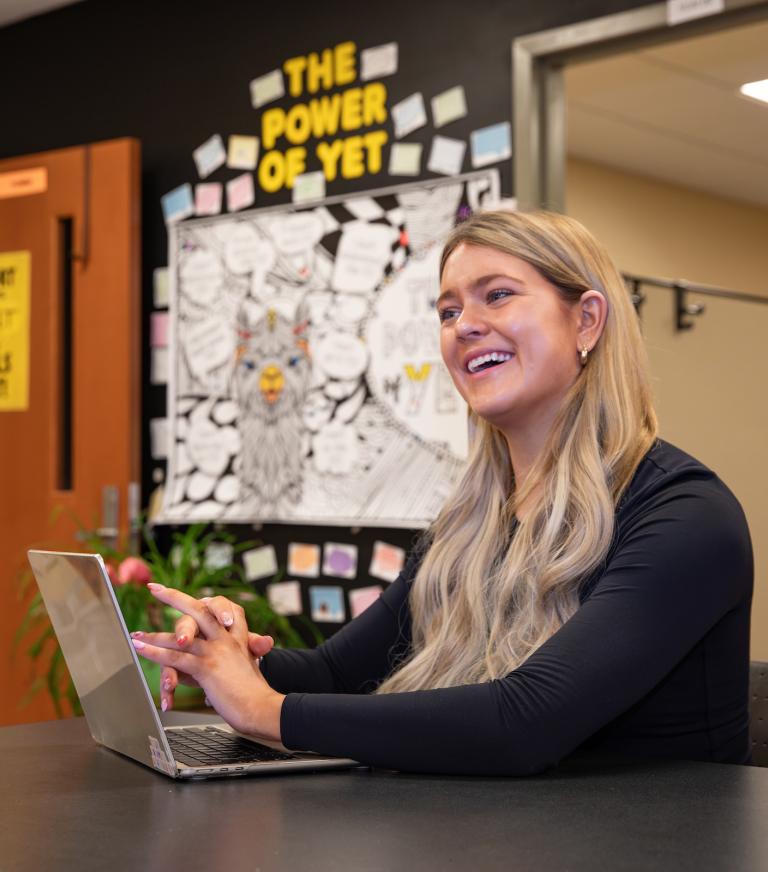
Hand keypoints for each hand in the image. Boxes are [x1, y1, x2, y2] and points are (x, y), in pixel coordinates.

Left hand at [131, 584, 283, 741]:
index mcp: (237, 637)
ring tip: (135, 635)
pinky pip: (175, 657)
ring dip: (154, 635)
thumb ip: (250, 651)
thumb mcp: (251, 666)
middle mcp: (226, 639)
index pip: (221, 609)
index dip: (207, 600)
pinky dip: (155, 652)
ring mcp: (215, 651)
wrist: (261, 707)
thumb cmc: (256, 692)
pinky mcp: (206, 667)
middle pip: (199, 609)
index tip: (199, 593)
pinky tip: (141, 649)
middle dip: (174, 597)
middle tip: (154, 587)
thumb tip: (263, 643)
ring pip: (181, 636)